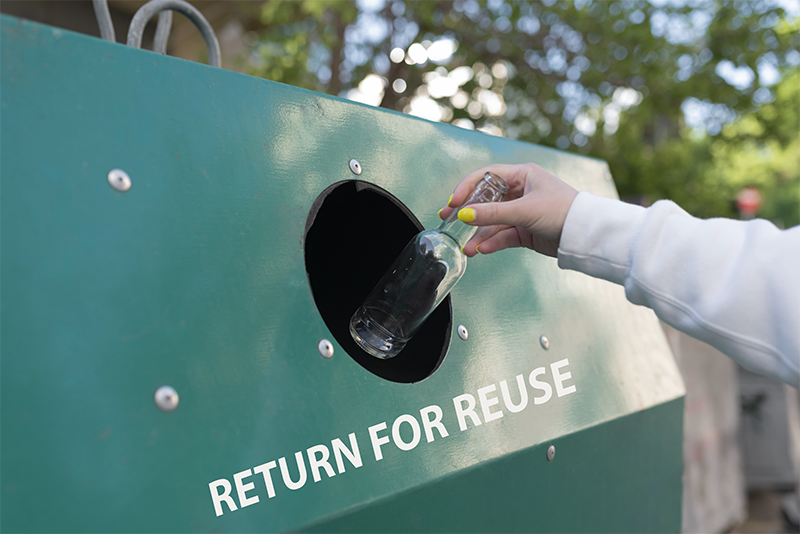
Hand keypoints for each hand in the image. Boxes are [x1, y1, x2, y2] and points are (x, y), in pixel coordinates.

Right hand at [439, 163, 578, 257]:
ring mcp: (521, 212)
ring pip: (493, 222)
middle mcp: (520, 192)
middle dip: (467, 213)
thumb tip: (464, 215)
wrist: (585, 235)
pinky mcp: (525, 231)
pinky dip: (492, 242)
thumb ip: (493, 214)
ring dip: (479, 234)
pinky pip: (502, 235)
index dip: (466, 188)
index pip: (485, 177)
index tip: (453, 203)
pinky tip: (482, 249)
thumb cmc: (563, 211)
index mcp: (521, 175)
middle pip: (485, 201)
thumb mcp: (524, 210)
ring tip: (467, 247)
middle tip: (447, 220)